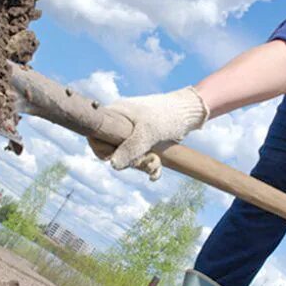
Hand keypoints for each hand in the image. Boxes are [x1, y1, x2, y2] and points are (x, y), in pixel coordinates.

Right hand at [88, 87, 208, 180]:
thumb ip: (130, 149)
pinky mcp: (146, 141)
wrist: (190, 113)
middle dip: (129, 161)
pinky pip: (141, 158)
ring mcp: (133, 133)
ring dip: (142, 165)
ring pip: (129, 157)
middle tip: (145, 159)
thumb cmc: (167, 115)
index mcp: (115, 114)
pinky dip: (149, 166)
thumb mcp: (147, 132)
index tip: (112, 156)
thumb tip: (113, 165)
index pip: (95, 134)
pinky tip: (156, 172)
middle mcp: (121, 123)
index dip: (101, 149)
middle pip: (113, 151)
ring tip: (156, 164)